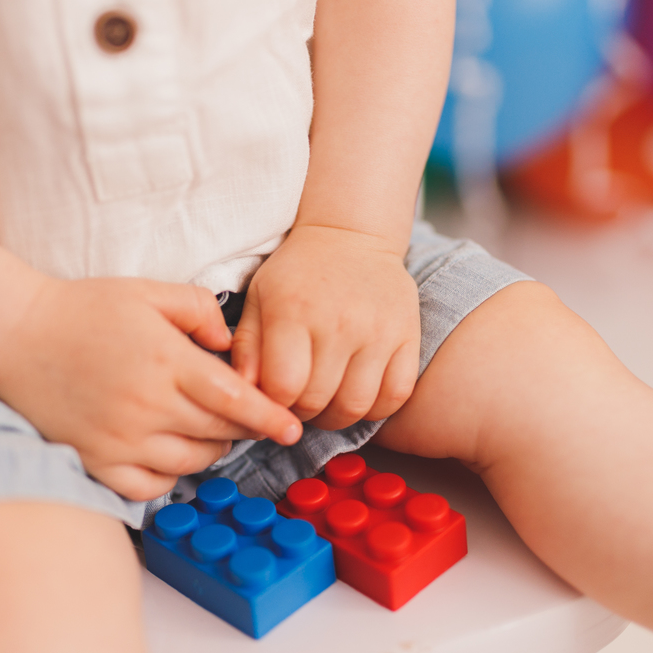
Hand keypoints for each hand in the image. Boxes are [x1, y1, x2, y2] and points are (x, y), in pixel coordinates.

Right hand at [0, 278, 302, 500]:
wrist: (13, 336)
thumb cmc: (83, 310)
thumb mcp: (148, 291)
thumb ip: (199, 310)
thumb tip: (229, 344)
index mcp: (167, 362)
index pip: (235, 401)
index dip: (269, 417)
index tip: (292, 428)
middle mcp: (148, 407)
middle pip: (219, 435)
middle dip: (241, 429)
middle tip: (243, 417)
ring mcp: (120, 441)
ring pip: (191, 464)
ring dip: (209, 451)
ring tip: (204, 428)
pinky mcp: (97, 462)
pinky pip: (151, 488)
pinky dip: (169, 477)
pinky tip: (167, 453)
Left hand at [232, 224, 419, 430]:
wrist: (350, 235)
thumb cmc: (297, 273)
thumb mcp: (259, 298)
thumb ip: (248, 347)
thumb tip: (245, 391)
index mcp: (294, 311)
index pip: (283, 387)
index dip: (274, 404)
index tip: (274, 397)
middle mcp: (339, 322)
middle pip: (318, 402)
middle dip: (301, 413)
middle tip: (298, 402)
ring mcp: (378, 330)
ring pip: (356, 406)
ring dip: (336, 416)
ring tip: (326, 402)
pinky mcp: (408, 335)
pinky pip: (396, 395)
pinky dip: (376, 408)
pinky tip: (358, 393)